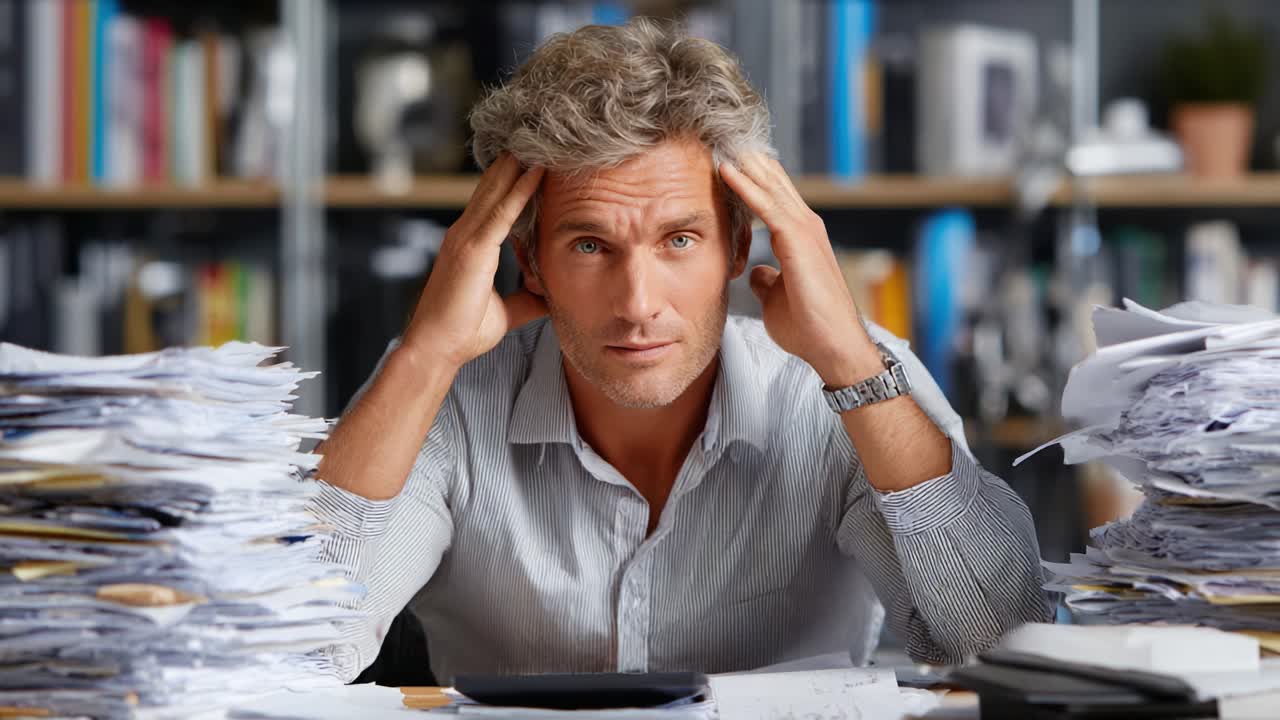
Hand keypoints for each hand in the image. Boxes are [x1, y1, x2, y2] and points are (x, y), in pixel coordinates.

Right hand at [402, 154, 547, 370]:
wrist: (437, 349)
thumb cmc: (463, 332)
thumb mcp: (507, 311)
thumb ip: (528, 297)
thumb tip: (551, 294)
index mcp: (470, 245)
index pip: (494, 204)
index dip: (511, 180)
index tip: (532, 158)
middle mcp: (465, 234)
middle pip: (493, 188)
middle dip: (514, 161)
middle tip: (537, 133)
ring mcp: (465, 238)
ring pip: (497, 192)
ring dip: (519, 165)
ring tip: (540, 138)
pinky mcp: (472, 249)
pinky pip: (502, 213)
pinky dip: (520, 190)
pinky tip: (536, 172)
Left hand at [719, 152, 878, 385]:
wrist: (832, 347)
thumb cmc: (808, 327)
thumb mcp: (776, 298)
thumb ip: (766, 280)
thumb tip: (753, 271)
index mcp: (798, 237)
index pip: (772, 196)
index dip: (750, 175)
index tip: (723, 155)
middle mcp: (804, 226)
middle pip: (772, 180)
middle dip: (746, 157)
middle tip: (717, 131)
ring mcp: (804, 230)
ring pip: (769, 185)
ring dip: (744, 161)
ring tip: (717, 137)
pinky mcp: (798, 240)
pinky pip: (767, 205)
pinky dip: (746, 186)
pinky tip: (725, 170)